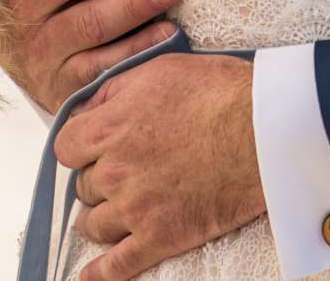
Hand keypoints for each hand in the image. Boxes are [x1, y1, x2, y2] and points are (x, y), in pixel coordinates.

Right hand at [0, 0, 182, 114]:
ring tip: (174, 19)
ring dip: (140, 38)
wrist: (8, 50)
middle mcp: (34, 35)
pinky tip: (165, 46)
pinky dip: (136, 65)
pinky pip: (105, 81)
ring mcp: (52, 68)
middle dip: (131, 3)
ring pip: (99, 55)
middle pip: (88, 21)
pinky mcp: (69, 93)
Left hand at [57, 52, 264, 280]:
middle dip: (98, 179)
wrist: (263, 130)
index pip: (66, 147)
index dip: (81, 147)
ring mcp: (135, 208)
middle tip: (121, 173)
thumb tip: (91, 105)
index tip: (93, 147)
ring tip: (111, 215)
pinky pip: (119, 265)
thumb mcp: (158, 69)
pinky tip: (91, 277)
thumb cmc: (218, 93)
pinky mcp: (161, 237)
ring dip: (99, 219)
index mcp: (109, 128)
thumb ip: (115, 89)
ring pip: (94, 224)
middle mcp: (114, 171)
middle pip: (83, 186)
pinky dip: (101, 274)